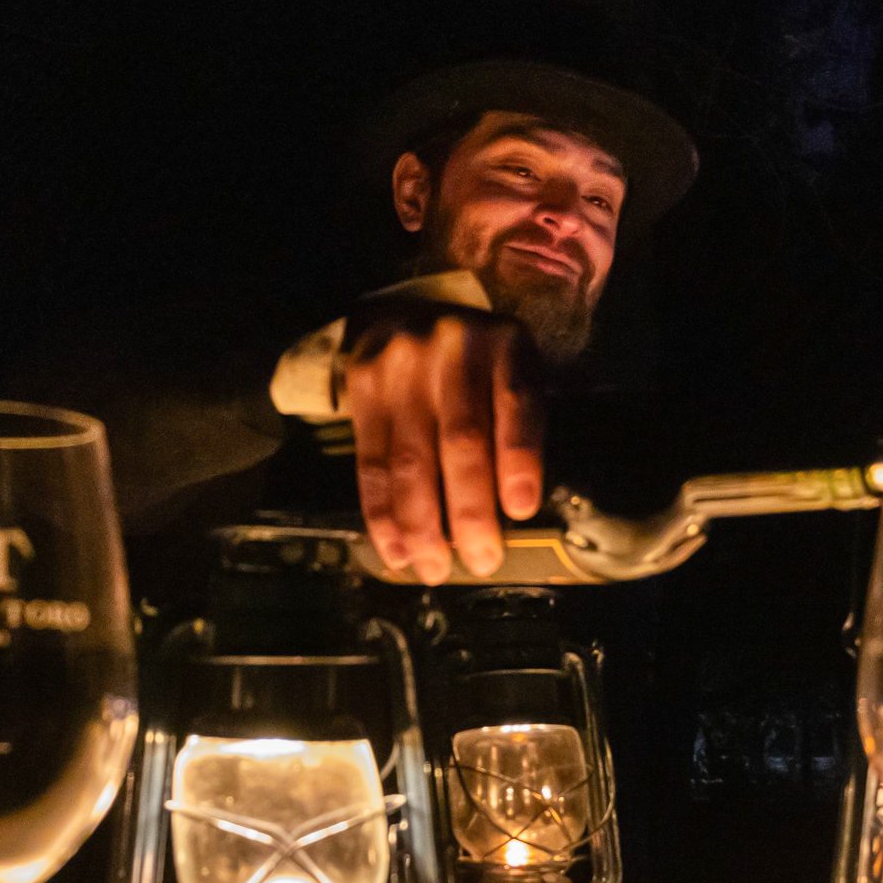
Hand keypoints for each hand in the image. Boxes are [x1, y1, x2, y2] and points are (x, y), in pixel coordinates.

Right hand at [341, 305, 544, 584]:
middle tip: (481, 560)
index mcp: (506, 346)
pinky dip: (383, 514)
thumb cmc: (478, 364)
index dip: (519, 458)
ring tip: (434, 568)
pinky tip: (396, 550)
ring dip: (422, 524)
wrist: (405, 314)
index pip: (516, 403)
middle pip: (460, 439)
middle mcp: (452, 350)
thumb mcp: (514, 372)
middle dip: (469, 509)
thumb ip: (519, 426)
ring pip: (410, 459)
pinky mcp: (362, 388)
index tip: (520, 510)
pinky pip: (370, 463)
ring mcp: (401, 368)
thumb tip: (513, 515)